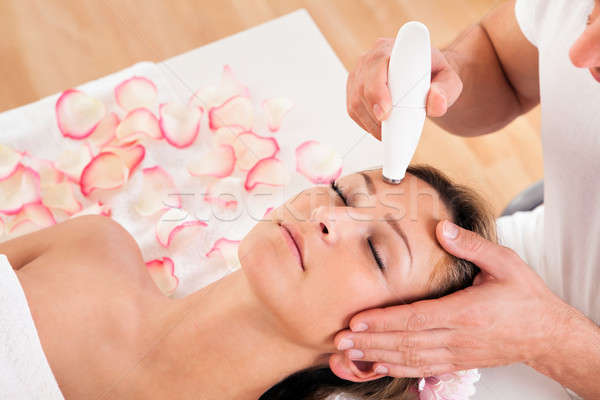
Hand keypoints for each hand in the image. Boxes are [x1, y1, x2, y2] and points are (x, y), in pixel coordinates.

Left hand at [329, 220, 573, 380]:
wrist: (547, 334)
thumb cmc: (525, 298)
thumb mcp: (505, 263)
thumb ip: (471, 246)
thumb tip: (442, 229)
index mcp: (466, 313)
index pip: (416, 319)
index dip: (384, 321)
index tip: (358, 320)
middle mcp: (458, 338)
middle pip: (406, 342)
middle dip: (370, 341)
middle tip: (340, 340)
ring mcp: (457, 354)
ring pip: (410, 358)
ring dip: (378, 355)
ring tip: (350, 352)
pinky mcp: (458, 362)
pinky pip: (422, 369)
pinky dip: (398, 368)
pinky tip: (379, 364)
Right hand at [346, 38, 462, 139]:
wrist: (426, 78)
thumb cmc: (436, 76)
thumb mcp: (449, 81)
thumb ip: (446, 91)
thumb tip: (436, 104)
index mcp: (395, 48)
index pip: (378, 64)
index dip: (378, 89)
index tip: (385, 111)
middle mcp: (372, 57)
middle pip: (363, 85)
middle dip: (373, 111)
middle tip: (387, 132)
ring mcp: (360, 73)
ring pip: (356, 100)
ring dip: (371, 122)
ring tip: (389, 133)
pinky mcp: (354, 88)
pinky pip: (353, 109)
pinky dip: (365, 123)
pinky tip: (380, 129)